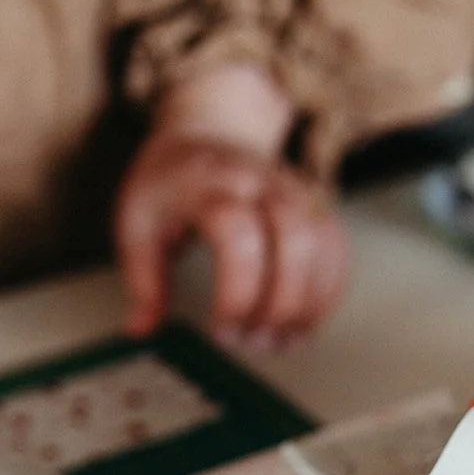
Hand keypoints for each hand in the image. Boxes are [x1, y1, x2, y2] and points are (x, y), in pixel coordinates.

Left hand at [115, 65, 347, 348]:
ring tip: (282, 342)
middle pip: (293, 239)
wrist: (206, 131)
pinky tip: (304, 324)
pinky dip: (327, 293)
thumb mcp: (137, 223)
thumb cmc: (169, 184)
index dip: (237, 292)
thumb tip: (143, 330)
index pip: (237, 234)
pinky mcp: (315, 204)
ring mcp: (294, 190)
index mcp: (210, 184)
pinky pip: (337, 249)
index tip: (222, 331)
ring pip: (323, 246)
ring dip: (308, 305)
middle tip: (255, 343)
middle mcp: (260, 181)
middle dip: (280, 304)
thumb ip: (143, 279)